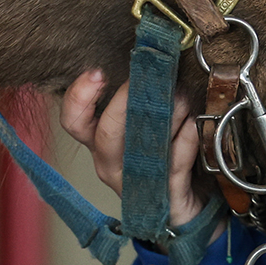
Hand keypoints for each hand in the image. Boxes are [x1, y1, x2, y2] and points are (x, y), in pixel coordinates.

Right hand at [60, 69, 208, 227]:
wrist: (188, 204)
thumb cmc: (163, 156)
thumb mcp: (146, 122)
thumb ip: (143, 96)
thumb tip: (151, 59)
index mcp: (101, 143)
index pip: (73, 121)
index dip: (79, 96)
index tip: (97, 72)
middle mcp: (111, 164)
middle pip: (104, 134)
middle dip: (127, 102)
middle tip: (150, 76)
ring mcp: (136, 184)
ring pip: (141, 149)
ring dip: (164, 115)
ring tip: (181, 94)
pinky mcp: (165, 198)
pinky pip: (173, 166)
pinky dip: (184, 141)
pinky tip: (192, 125)